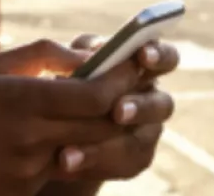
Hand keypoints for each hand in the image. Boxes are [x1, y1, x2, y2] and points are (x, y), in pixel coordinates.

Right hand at [0, 40, 142, 195]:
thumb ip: (33, 59)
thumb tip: (78, 54)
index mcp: (19, 100)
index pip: (95, 93)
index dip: (122, 79)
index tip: (133, 64)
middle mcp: (30, 138)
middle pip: (103, 124)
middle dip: (122, 103)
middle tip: (128, 85)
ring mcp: (28, 171)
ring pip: (83, 146)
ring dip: (93, 127)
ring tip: (87, 106)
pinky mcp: (22, 193)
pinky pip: (55, 166)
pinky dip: (61, 148)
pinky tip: (41, 136)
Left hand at [59, 36, 179, 181]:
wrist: (48, 122)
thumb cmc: (62, 77)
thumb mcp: (67, 58)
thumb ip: (83, 50)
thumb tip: (98, 50)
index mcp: (141, 68)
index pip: (165, 58)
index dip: (159, 55)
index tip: (142, 56)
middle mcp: (151, 99)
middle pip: (162, 105)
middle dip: (141, 108)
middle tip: (117, 112)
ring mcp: (147, 131)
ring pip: (140, 141)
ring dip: (108, 145)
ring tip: (73, 149)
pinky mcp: (134, 159)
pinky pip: (124, 165)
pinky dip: (95, 162)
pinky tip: (68, 162)